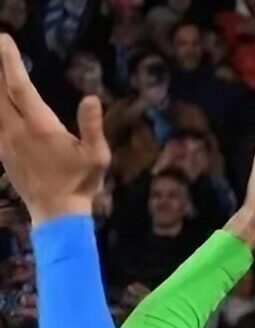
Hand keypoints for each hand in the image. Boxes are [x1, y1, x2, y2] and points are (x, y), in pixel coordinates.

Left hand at [0, 36, 108, 221]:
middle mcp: (17, 130)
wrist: (57, 214)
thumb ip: (92, 126)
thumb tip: (91, 98)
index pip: (19, 86)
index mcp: (40, 127)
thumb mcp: (97, 157)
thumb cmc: (80, 184)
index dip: (10, 61)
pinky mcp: (2, 150)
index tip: (5, 40)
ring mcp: (5, 140)